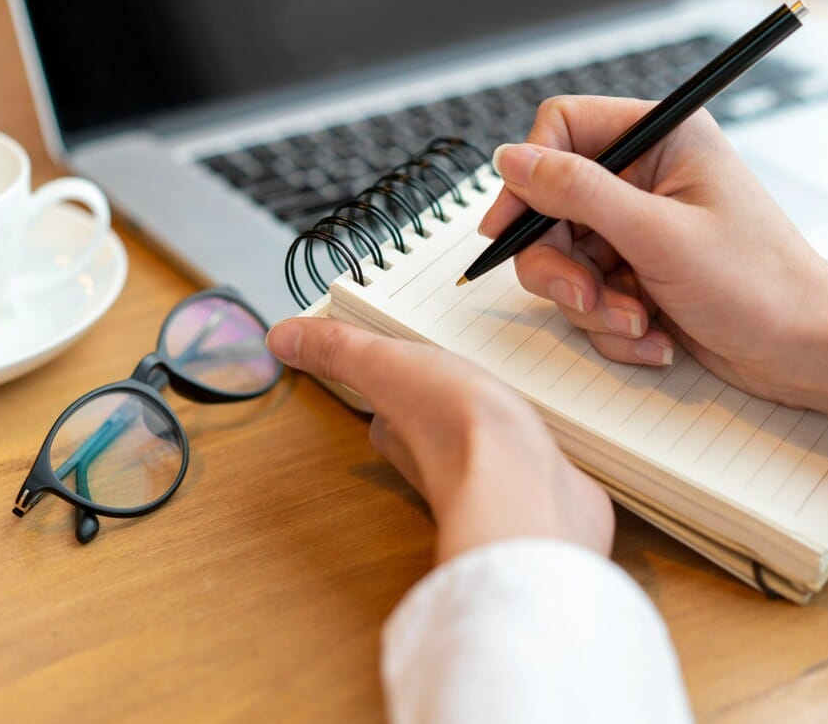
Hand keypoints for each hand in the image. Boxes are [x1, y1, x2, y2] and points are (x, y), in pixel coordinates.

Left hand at [266, 317, 613, 563]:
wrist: (527, 490)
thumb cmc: (459, 432)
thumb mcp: (389, 366)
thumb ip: (339, 350)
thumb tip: (281, 337)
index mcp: (401, 434)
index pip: (386, 411)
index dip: (391, 385)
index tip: (399, 368)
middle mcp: (443, 461)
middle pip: (434, 429)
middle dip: (444, 406)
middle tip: (453, 379)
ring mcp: (494, 475)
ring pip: (485, 448)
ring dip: (492, 430)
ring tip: (502, 404)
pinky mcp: (539, 485)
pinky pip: (533, 468)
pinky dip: (536, 457)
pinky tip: (547, 449)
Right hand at [478, 95, 827, 424]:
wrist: (805, 351)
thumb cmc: (758, 285)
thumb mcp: (658, 235)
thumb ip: (578, 192)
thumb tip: (511, 159)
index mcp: (662, 138)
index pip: (562, 129)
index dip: (528, 176)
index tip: (508, 226)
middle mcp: (646, 177)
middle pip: (551, 206)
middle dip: (563, 264)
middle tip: (587, 296)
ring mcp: (639, 229)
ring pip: (564, 259)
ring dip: (591, 304)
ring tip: (637, 323)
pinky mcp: (638, 274)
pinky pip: (590, 295)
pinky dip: (613, 326)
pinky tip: (655, 337)